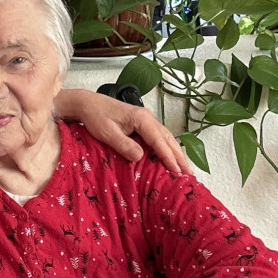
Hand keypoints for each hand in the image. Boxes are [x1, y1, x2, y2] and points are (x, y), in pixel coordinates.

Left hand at [55, 89, 191, 174]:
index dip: (168, 157)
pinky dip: (166, 147)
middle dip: (179, 157)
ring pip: (165, 137)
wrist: (88, 103)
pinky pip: (158, 137)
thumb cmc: (96, 116)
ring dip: (175, 153)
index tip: (177, 171)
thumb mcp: (107, 133)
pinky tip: (169, 157)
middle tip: (189, 174)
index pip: (159, 141)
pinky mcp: (141, 123)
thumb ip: (124, 145)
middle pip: (168, 139)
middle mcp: (147, 118)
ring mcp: (145, 120)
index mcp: (141, 119)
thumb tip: (140, 157)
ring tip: (184, 169)